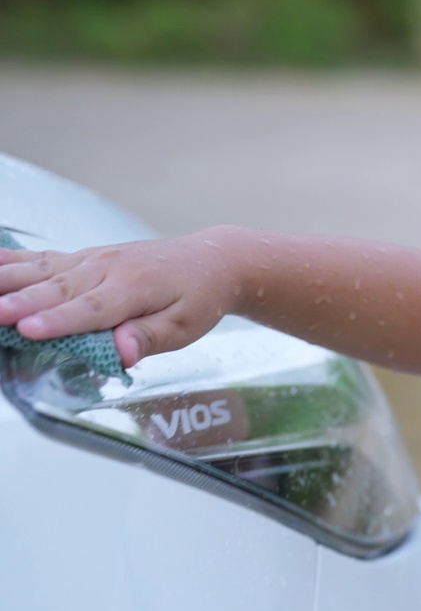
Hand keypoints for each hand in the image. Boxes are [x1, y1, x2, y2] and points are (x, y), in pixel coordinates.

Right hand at [0, 231, 235, 367]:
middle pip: (59, 288)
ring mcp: (93, 259)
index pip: (93, 309)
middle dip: (22, 302)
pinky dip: (13, 260)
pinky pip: (44, 258)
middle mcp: (109, 268)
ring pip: (44, 270)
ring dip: (8, 280)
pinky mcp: (85, 257)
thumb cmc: (198, 298)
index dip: (59, 321)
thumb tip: (123, 353)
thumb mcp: (186, 325)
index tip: (28, 329)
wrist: (210, 260)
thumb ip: (150, 337)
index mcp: (136, 288)